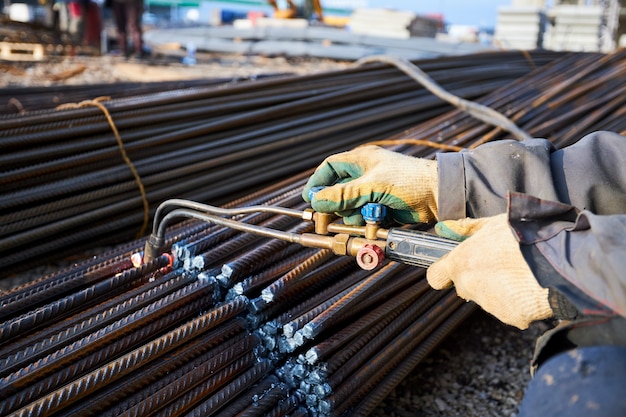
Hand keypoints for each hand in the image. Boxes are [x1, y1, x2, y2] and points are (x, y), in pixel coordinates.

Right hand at [302, 146, 437, 224]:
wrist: (440, 196)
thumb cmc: (410, 181)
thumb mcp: (373, 185)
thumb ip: (344, 194)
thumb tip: (317, 200)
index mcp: (361, 161)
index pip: (330, 168)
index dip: (318, 182)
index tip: (310, 199)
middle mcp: (365, 176)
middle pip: (337, 193)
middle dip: (337, 206)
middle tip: (331, 218)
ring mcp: (374, 193)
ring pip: (351, 209)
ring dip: (354, 217)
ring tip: (366, 218)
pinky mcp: (383, 209)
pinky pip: (365, 219)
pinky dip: (367, 224)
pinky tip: (375, 223)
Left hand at [427, 214, 553, 328]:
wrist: (558, 259)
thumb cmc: (523, 236)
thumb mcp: (493, 224)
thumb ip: (465, 229)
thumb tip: (443, 228)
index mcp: (461, 263)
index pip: (436, 277)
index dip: (444, 272)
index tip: (454, 268)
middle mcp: (469, 287)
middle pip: (466, 287)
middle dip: (478, 279)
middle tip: (501, 265)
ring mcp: (489, 304)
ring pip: (488, 298)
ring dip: (499, 289)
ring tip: (521, 273)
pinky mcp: (511, 317)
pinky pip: (511, 309)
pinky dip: (519, 302)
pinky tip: (532, 287)